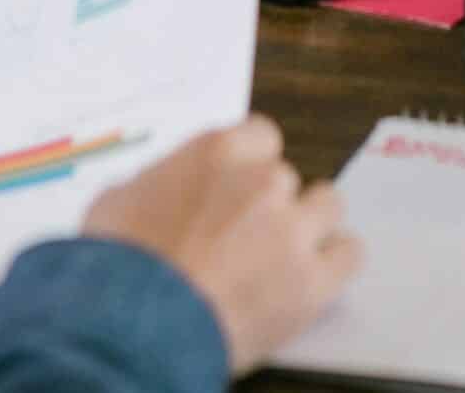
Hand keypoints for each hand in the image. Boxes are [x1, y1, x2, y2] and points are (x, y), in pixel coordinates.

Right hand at [83, 115, 361, 373]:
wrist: (130, 327)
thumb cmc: (115, 267)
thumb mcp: (119, 200)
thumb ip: (160, 182)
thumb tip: (166, 188)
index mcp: (219, 152)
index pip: (261, 136)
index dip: (249, 166)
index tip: (237, 189)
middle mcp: (263, 181)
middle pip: (286, 178)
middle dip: (269, 204)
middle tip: (244, 237)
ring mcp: (292, 229)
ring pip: (327, 206)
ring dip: (309, 226)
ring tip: (282, 256)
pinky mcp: (312, 281)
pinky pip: (349, 254)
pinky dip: (334, 264)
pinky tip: (313, 277)